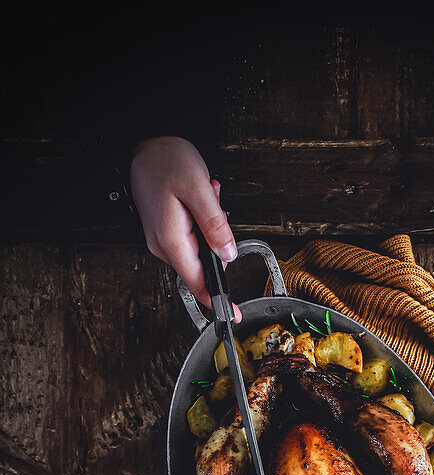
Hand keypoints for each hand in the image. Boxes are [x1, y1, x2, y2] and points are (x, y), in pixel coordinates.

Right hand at [130, 136, 240, 319]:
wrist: (142, 144)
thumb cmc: (165, 160)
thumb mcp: (198, 189)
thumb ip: (215, 226)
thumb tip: (227, 254)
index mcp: (171, 240)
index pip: (198, 282)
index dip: (218, 301)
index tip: (234, 314)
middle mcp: (164, 246)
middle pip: (204, 264)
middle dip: (217, 239)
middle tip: (213, 205)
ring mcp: (163, 240)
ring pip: (201, 249)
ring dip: (209, 225)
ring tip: (204, 196)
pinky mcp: (166, 232)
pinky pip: (193, 238)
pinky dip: (202, 220)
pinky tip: (198, 199)